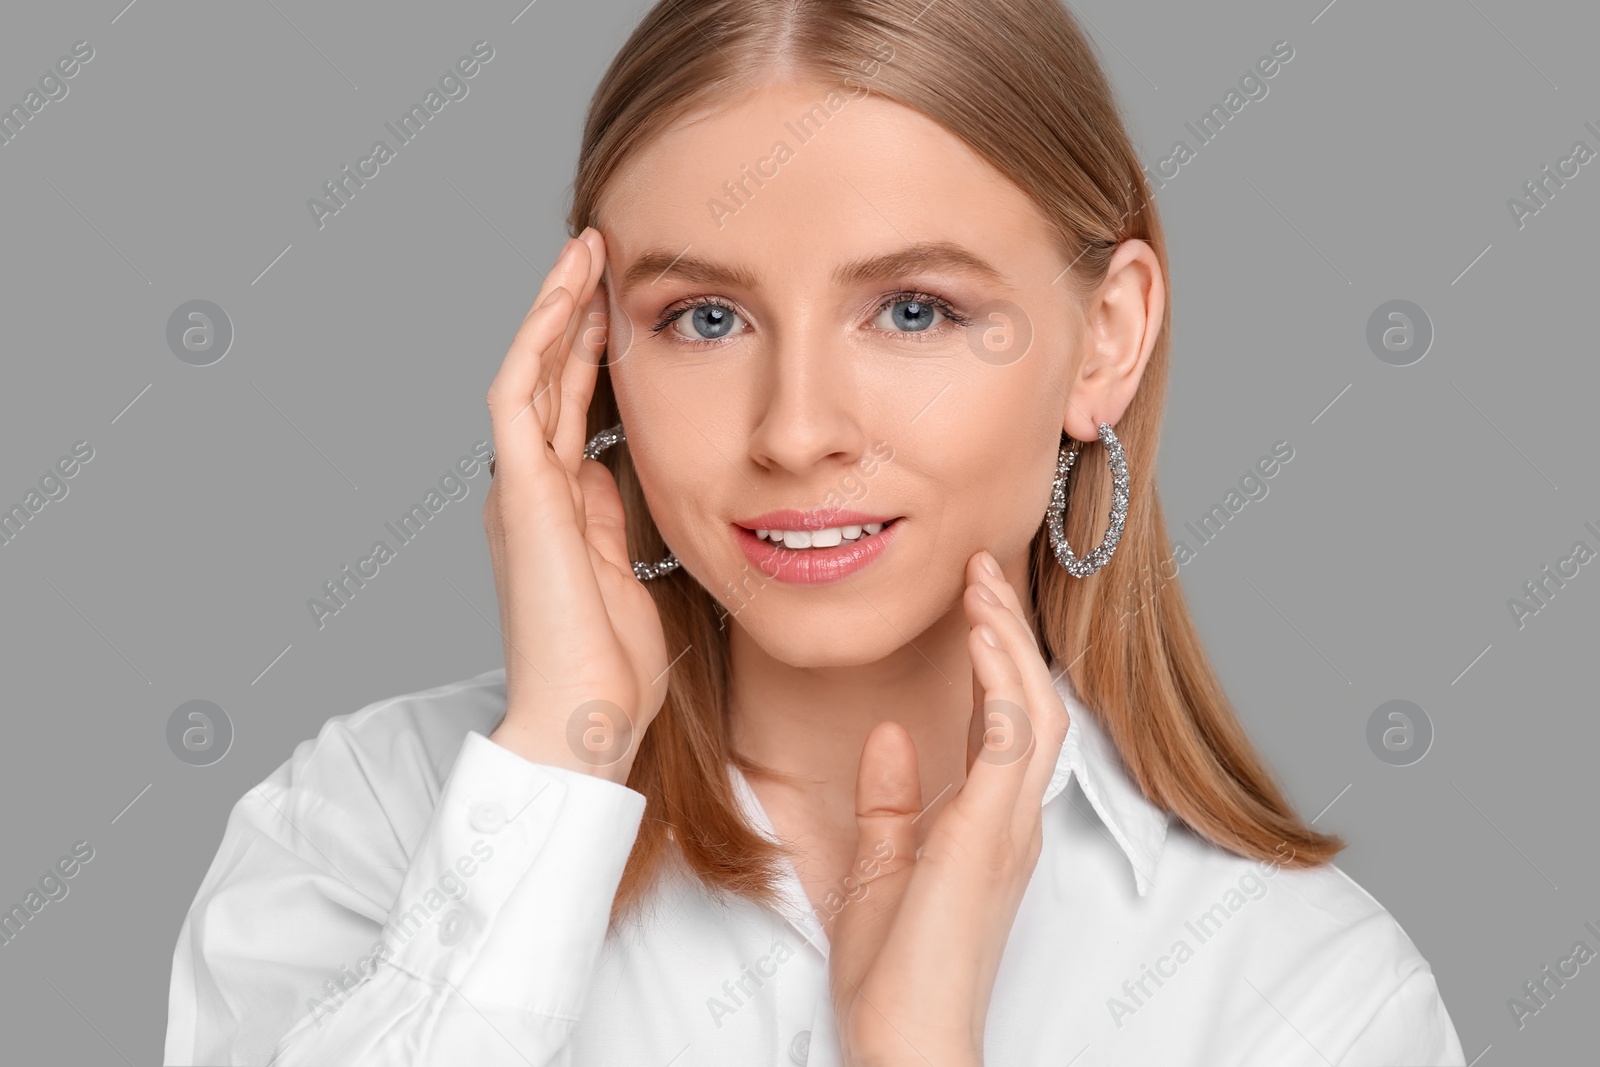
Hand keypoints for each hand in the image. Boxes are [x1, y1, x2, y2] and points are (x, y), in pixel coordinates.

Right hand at [483, 227, 669, 783]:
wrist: (586, 721)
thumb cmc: (614, 667)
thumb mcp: (634, 573)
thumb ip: (621, 519)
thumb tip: (625, 471)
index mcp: (560, 507)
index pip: (574, 409)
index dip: (593, 353)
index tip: (625, 305)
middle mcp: (532, 489)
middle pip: (550, 379)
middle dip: (575, 314)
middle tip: (602, 251)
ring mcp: (520, 488)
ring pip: (530, 372)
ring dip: (556, 308)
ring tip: (585, 249)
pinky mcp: (518, 492)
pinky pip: (519, 395)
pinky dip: (539, 340)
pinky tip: (566, 294)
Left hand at [828, 550, 1070, 1066]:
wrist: (907, 1041)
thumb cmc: (897, 972)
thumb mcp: (883, 866)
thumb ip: (891, 802)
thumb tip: (887, 737)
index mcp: (993, 824)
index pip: (1008, 720)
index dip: (996, 656)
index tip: (970, 601)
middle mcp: (1014, 819)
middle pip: (1033, 700)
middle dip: (1009, 633)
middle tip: (982, 572)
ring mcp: (1008, 826)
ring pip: (1032, 709)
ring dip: (1008, 642)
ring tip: (982, 585)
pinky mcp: (988, 835)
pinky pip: (1007, 742)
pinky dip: (999, 684)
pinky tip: (978, 638)